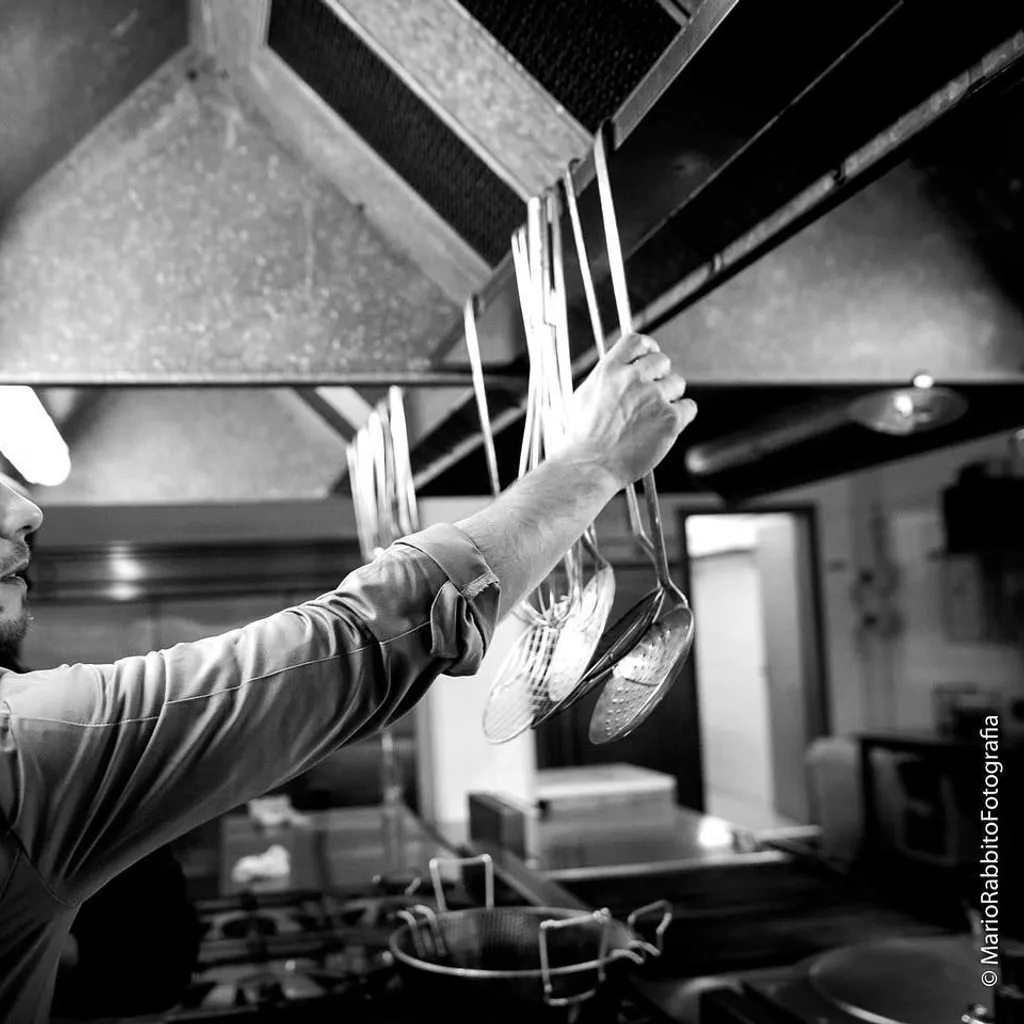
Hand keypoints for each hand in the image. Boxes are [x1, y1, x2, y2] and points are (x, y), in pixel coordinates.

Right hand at [562, 333, 696, 488]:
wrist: (589, 466)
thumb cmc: (581, 440)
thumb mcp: (583, 398)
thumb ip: (604, 380)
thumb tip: (617, 372)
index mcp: (609, 371)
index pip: (637, 341)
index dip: (648, 348)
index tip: (650, 356)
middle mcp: (632, 379)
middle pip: (662, 360)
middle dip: (660, 376)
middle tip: (653, 395)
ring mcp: (653, 398)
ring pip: (677, 383)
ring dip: (670, 397)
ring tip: (654, 417)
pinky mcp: (670, 419)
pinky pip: (689, 407)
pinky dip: (681, 416)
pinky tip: (666, 427)